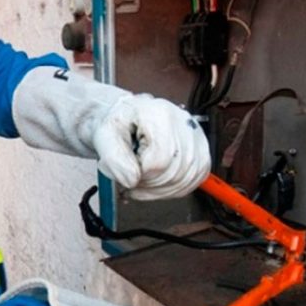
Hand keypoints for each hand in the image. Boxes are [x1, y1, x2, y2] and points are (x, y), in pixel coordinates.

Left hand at [94, 94, 210, 200]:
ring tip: (142, 181)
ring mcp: (196, 138)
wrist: (127, 118)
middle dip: (148, 185)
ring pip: (185, 180)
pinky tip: (156, 184)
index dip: (141, 175)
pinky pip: (193, 181)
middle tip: (131, 178)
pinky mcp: (201, 153)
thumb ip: (114, 159)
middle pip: (175, 172)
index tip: (128, 172)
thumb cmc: (118, 124)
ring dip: (159, 190)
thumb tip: (132, 180)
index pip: (160, 160)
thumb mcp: (104, 136)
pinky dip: (172, 189)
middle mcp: (184, 124)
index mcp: (160, 115)